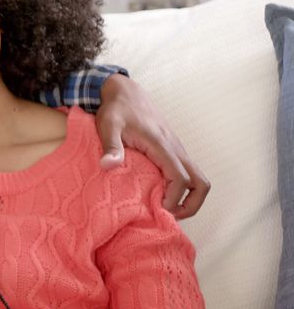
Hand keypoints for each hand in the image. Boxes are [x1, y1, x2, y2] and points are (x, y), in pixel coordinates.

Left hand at [96, 74, 210, 218]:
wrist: (124, 91)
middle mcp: (176, 149)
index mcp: (163, 146)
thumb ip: (110, 146)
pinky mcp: (172, 150)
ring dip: (189, 198)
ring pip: (198, 179)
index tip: (157, 211)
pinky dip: (182, 188)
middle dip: (191, 205)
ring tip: (166, 209)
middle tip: (168, 216)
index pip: (180, 180)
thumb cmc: (115, 109)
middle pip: (201, 183)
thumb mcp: (108, 126)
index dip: (173, 200)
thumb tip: (108, 166)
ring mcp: (177, 149)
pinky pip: (187, 173)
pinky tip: (160, 194)